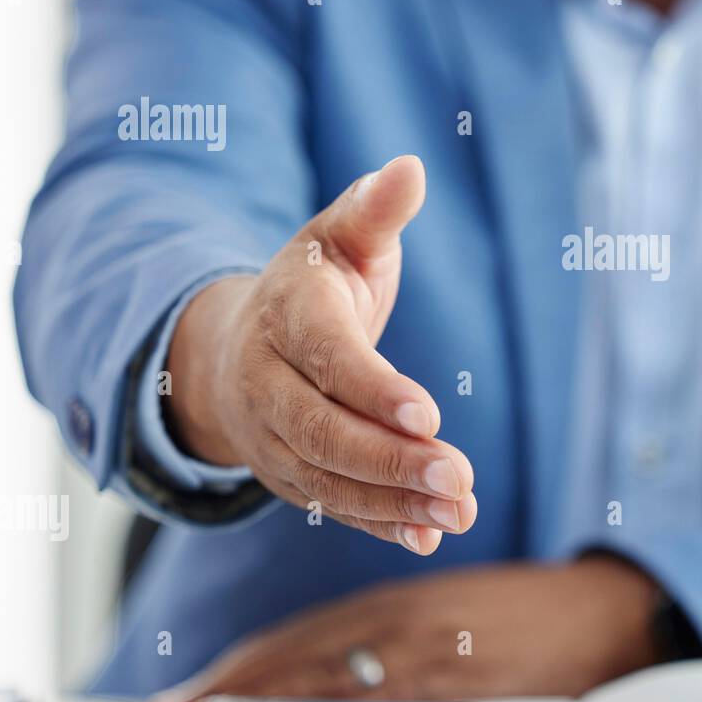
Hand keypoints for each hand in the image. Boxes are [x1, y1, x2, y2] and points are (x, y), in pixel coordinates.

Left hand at [149, 555, 662, 701]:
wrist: (598, 613)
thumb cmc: (517, 609)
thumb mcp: (448, 601)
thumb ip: (390, 625)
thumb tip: (320, 664)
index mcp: (404, 603)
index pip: (307, 637)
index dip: (247, 663)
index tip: (196, 690)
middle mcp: (409, 632)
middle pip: (305, 665)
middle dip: (235, 690)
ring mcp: (434, 670)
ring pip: (333, 693)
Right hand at [165, 155, 474, 552]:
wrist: (241, 342)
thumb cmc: (313, 282)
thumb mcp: (340, 235)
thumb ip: (375, 209)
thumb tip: (411, 166)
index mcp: (284, 315)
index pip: (327, 359)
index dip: (373, 388)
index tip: (430, 412)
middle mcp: (266, 382)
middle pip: (322, 432)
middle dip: (391, 460)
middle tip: (460, 476)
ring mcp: (271, 436)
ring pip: (327, 479)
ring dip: (394, 501)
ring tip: (461, 510)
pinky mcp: (288, 474)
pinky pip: (331, 505)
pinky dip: (380, 524)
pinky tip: (429, 535)